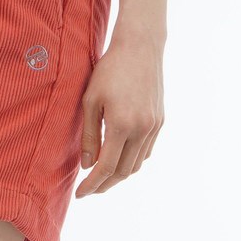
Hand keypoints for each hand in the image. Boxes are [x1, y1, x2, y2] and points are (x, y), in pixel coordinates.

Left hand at [76, 28, 164, 195]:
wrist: (141, 46)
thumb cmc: (110, 70)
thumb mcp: (90, 101)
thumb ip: (88, 136)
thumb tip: (86, 166)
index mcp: (121, 125)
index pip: (106, 168)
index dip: (92, 185)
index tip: (80, 194)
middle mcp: (142, 129)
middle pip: (123, 172)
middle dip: (104, 185)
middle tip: (89, 189)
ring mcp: (154, 126)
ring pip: (136, 165)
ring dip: (118, 176)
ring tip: (101, 177)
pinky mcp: (160, 122)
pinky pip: (145, 152)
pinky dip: (131, 162)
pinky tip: (118, 160)